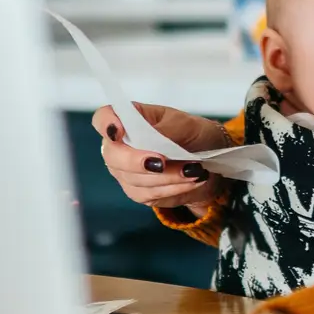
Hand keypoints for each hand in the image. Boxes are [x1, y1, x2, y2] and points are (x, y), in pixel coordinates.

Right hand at [91, 102, 230, 211]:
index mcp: (131, 119)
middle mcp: (121, 145)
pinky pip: (147, 195)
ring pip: (132, 179)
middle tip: (163, 163)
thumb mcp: (188, 126)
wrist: (210, 163)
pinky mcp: (138, 191)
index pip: (103, 118)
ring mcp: (126, 171)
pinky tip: (191, 181)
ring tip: (194, 170)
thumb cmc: (195, 135)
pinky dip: (172, 188)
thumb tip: (149, 136)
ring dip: (166, 177)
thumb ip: (167, 130)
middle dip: (137, 161)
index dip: (106, 124)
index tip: (118, 131)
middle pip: (111, 155)